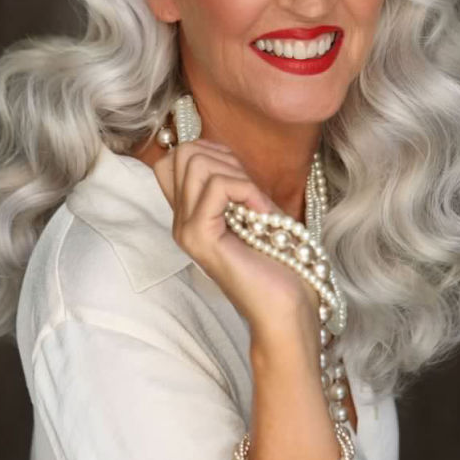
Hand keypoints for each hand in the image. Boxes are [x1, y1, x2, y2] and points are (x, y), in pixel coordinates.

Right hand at [151, 139, 319, 353]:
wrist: (286, 308)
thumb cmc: (279, 262)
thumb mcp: (254, 209)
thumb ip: (234, 182)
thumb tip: (222, 152)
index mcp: (189, 214)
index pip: (173, 159)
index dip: (210, 152)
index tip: (240, 176)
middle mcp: (180, 221)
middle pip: (183, 153)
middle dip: (224, 158)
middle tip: (250, 191)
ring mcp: (185, 230)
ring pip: (196, 163)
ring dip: (237, 174)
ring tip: (256, 204)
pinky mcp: (200, 237)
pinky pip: (217, 187)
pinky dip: (247, 190)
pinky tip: (261, 214)